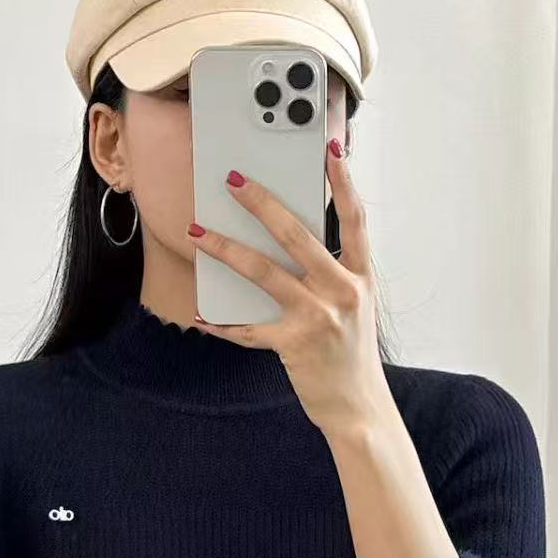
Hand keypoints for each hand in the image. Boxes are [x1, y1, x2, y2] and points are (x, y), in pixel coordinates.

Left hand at [186, 141, 390, 436]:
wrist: (359, 407)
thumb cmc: (351, 354)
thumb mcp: (353, 308)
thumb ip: (330, 276)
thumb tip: (285, 246)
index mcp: (360, 277)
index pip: (355, 219)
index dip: (343, 183)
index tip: (331, 150)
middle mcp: (342, 291)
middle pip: (297, 235)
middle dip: (262, 203)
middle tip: (234, 180)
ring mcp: (318, 317)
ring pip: (263, 272)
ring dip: (225, 249)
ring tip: (198, 233)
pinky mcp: (294, 344)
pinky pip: (248, 328)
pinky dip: (222, 323)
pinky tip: (203, 317)